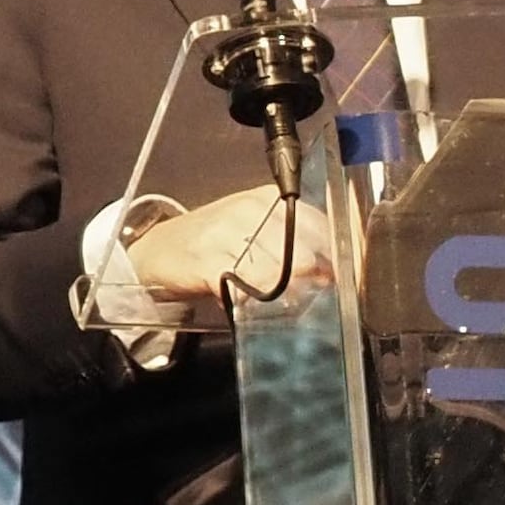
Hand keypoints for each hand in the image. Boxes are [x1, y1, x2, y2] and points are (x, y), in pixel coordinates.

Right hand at [118, 184, 331, 319]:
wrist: (160, 248)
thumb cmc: (216, 239)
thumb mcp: (257, 226)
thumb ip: (294, 242)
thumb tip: (331, 272)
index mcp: (267, 199)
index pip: (317, 224)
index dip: (335, 255)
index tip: (344, 275)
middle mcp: (249, 211)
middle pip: (301, 252)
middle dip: (315, 279)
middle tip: (317, 293)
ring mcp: (226, 235)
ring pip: (277, 271)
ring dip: (289, 293)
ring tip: (290, 301)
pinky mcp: (207, 262)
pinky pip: (245, 286)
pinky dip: (257, 301)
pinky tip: (261, 304)